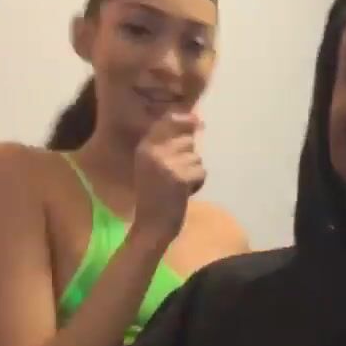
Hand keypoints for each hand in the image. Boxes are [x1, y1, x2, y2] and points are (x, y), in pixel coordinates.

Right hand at [132, 111, 205, 244]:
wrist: (151, 226)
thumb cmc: (154, 196)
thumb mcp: (153, 166)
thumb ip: (168, 144)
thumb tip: (196, 122)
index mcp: (144, 147)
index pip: (167, 121)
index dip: (185, 119)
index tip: (196, 121)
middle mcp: (153, 151)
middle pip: (187, 140)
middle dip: (189, 156)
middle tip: (177, 176)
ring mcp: (166, 164)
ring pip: (196, 157)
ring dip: (194, 171)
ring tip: (179, 185)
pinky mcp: (180, 177)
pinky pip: (201, 171)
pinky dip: (198, 183)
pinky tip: (185, 193)